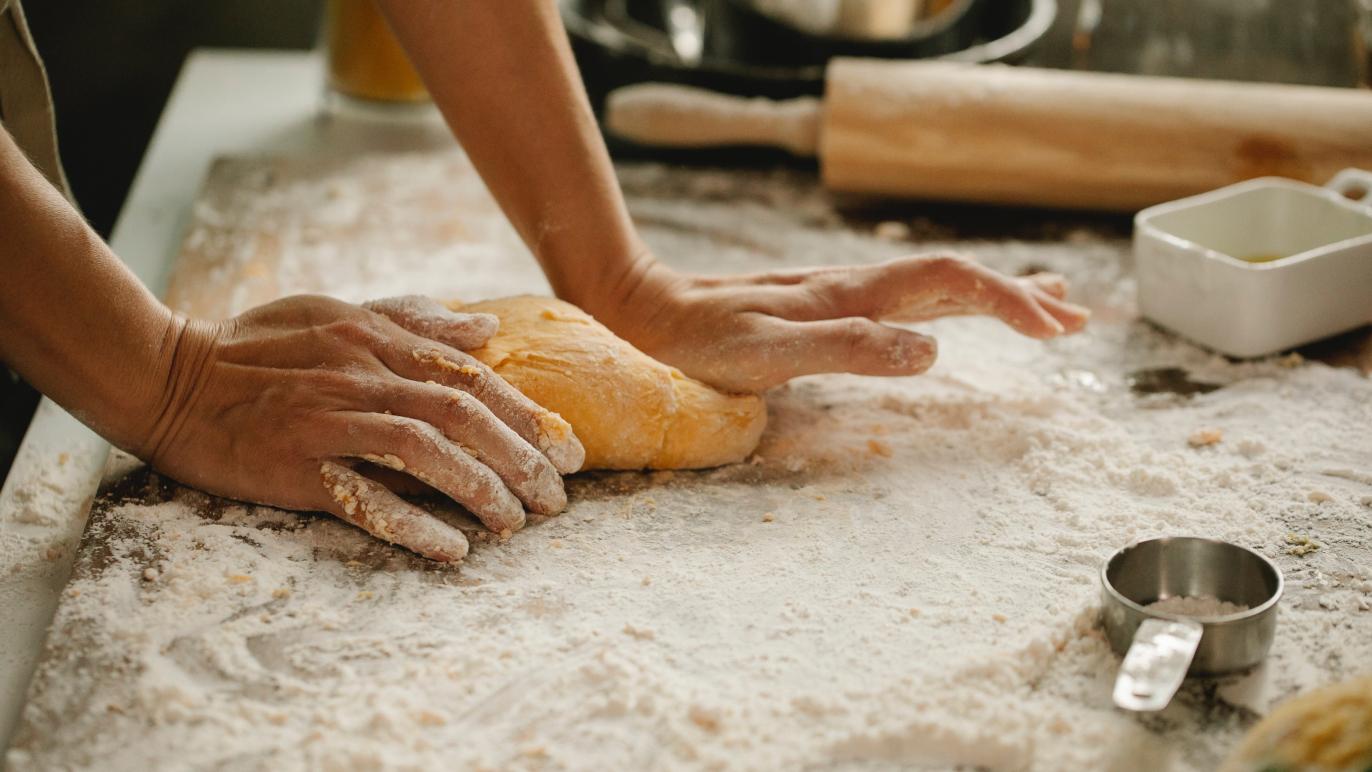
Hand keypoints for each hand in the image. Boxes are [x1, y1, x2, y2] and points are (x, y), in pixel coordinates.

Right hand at [134, 295, 584, 561]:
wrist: (166, 375)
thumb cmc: (255, 346)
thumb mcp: (335, 312)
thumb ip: (411, 320)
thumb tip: (483, 329)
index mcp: (376, 340)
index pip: (472, 377)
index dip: (529, 416)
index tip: (570, 450)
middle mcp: (361, 376)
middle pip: (463, 415)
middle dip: (522, 459)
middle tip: (558, 499)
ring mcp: (329, 421)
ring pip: (426, 452)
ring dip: (482, 490)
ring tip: (517, 524)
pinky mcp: (295, 466)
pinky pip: (365, 497)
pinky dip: (414, 522)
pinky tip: (453, 549)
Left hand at [581, 253, 1089, 392]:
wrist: (650, 311)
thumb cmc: (701, 342)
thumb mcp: (769, 355)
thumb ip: (848, 349)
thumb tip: (934, 350)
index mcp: (854, 294)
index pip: (952, 282)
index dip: (1010, 300)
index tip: (1057, 331)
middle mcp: (856, 287)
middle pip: (957, 278)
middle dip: (1021, 297)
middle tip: (1078, 319)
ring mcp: (844, 295)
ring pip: (936, 286)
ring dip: (995, 296)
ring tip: (1048, 309)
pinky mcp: (827, 309)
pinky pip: (906, 300)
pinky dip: (951, 304)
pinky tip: (952, 315)